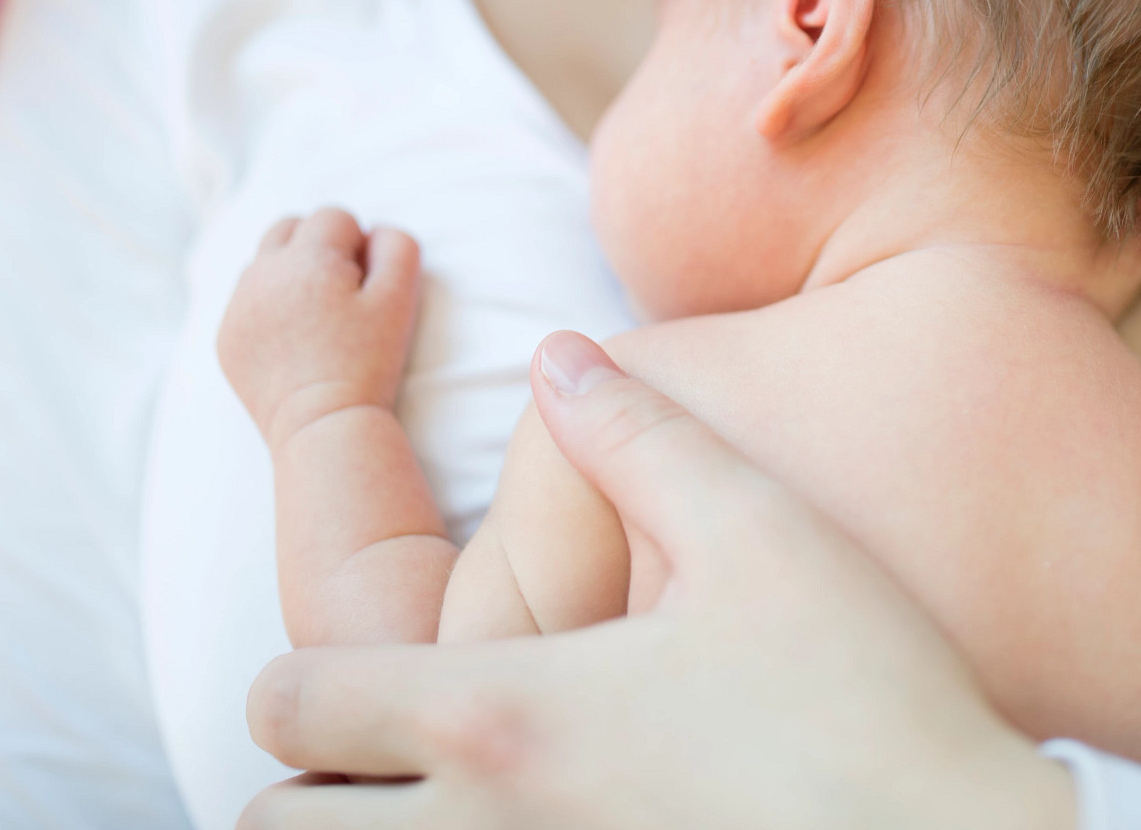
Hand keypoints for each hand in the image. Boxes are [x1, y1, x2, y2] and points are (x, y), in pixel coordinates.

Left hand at [217, 207, 421, 449]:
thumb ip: (396, 246)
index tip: (365, 284)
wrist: (323, 424)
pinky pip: (247, 299)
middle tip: (342, 292)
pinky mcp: (226, 336)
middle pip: (289, 227)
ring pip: (265, 261)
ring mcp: (237, 305)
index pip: (334, 217)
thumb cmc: (368, 361)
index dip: (359, 245)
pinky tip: (295, 341)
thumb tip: (375, 230)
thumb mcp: (400, 298)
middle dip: (319, 246)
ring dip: (292, 273)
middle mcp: (261, 273)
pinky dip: (270, 307)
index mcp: (305, 259)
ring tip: (317, 317)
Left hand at [241, 332, 1076, 829]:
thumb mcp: (761, 531)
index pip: (293, 702)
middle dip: (305, 781)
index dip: (299, 681)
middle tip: (383, 747)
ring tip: (446, 797)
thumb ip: (641, 436)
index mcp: (502, 711)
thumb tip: (559, 357)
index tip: (352, 669)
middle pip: (276, 826)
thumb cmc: (864, 696)